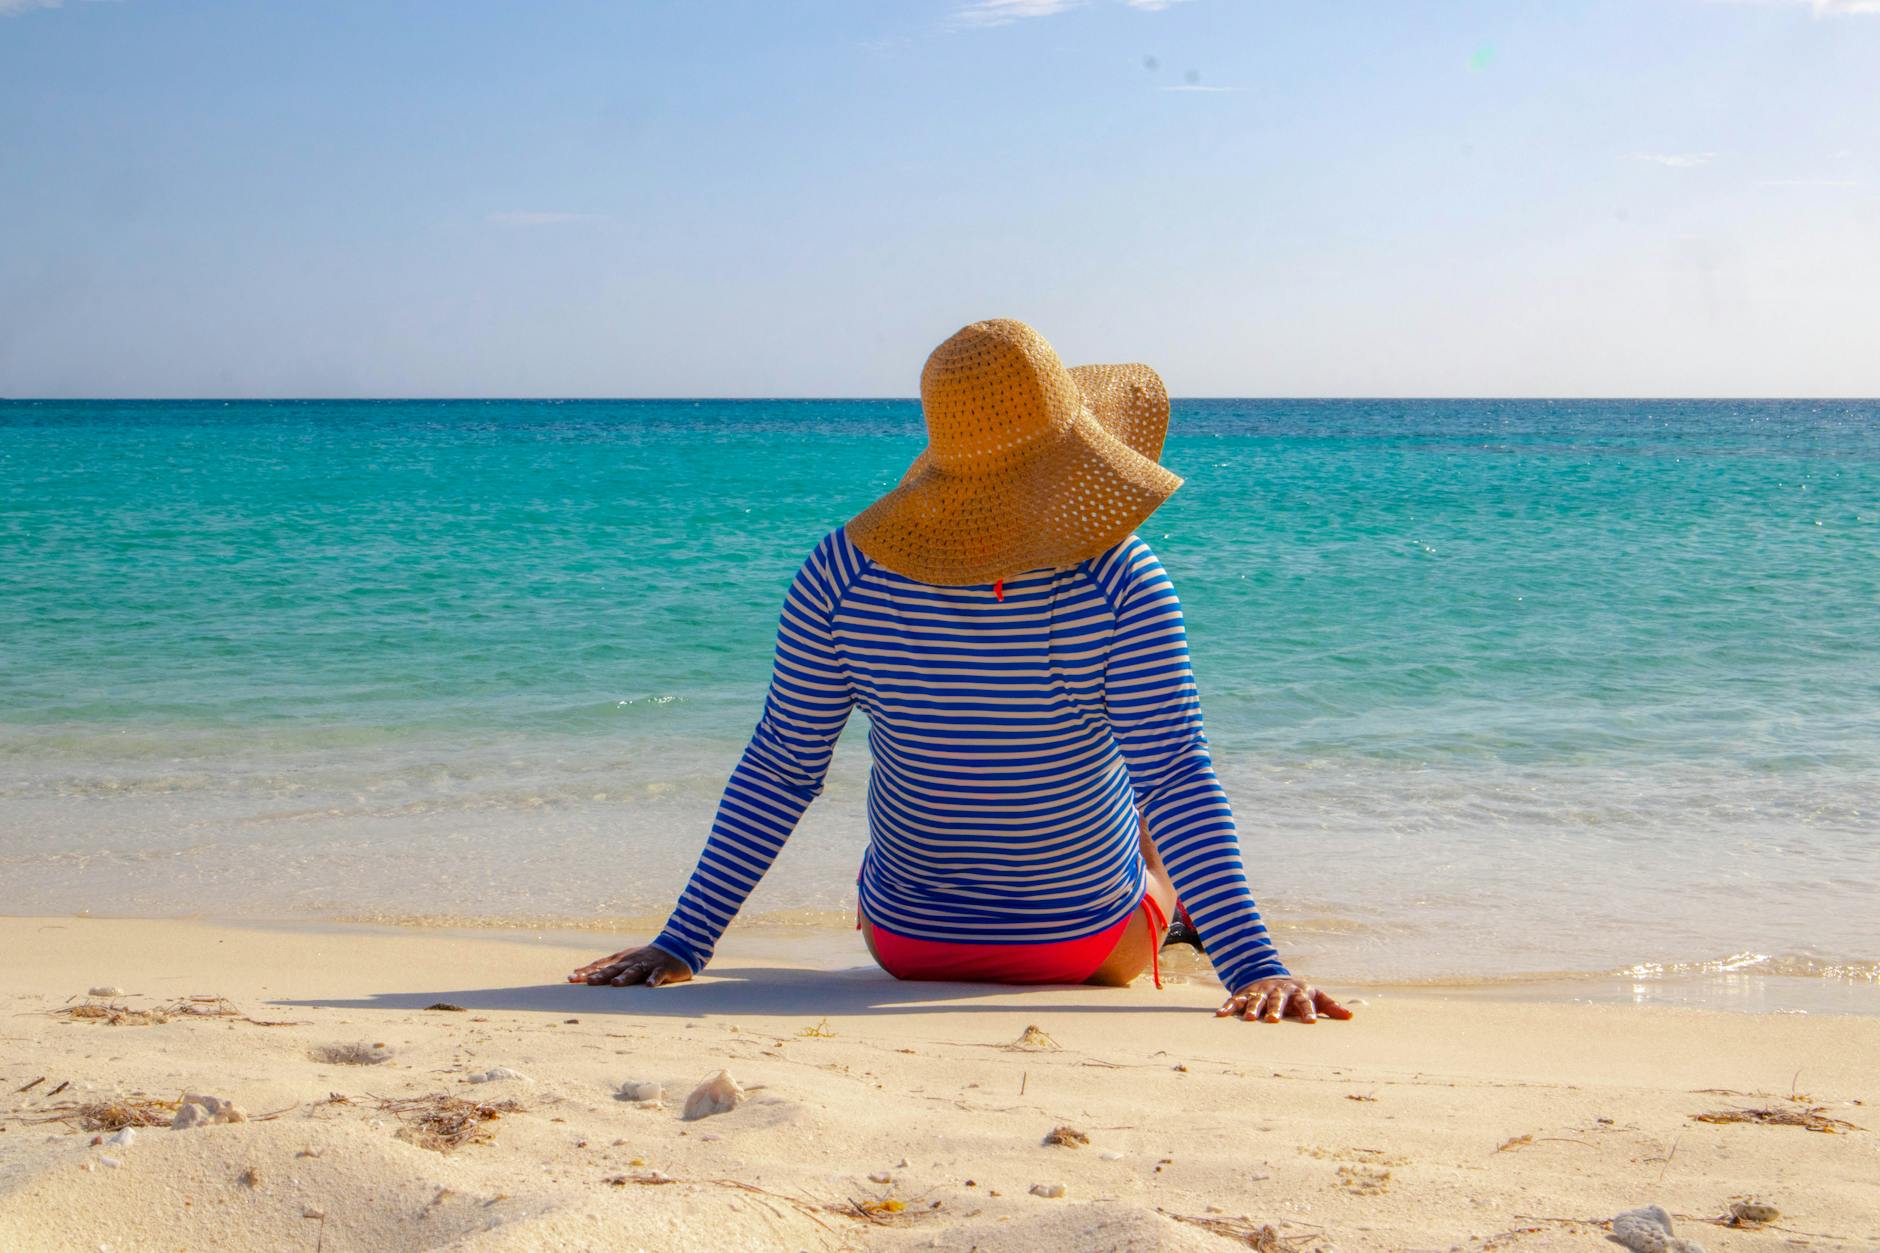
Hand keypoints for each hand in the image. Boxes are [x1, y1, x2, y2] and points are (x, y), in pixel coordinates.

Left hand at [567, 945, 692, 987]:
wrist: (674, 949)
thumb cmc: (644, 958)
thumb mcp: (623, 960)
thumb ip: (603, 967)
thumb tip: (577, 972)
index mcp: (621, 959)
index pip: (600, 965)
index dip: (586, 972)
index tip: (571, 979)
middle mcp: (631, 961)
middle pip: (614, 969)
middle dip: (601, 975)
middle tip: (589, 982)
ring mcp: (647, 964)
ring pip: (635, 971)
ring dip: (625, 977)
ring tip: (616, 984)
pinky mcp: (663, 969)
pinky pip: (658, 975)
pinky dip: (654, 980)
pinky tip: (649, 986)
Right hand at [1216, 976, 1351, 1022]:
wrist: (1270, 976)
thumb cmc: (1297, 993)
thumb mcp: (1315, 995)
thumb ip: (1331, 1006)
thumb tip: (1351, 1017)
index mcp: (1297, 992)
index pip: (1304, 1001)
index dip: (1308, 1010)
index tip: (1311, 1022)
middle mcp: (1278, 991)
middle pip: (1277, 1000)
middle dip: (1275, 1009)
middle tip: (1273, 1021)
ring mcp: (1261, 991)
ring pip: (1256, 1000)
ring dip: (1253, 1009)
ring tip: (1250, 1020)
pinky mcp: (1245, 993)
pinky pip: (1235, 1000)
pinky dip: (1228, 1007)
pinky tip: (1221, 1015)